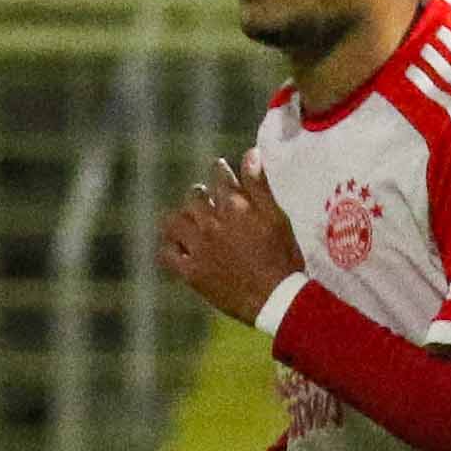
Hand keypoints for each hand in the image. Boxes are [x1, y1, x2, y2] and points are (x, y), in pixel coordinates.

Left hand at [158, 156, 306, 325]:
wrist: (275, 296)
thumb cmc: (283, 256)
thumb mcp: (277, 217)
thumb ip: (260, 185)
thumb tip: (250, 154)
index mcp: (235, 207)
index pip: (219, 177)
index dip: (219, 170)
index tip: (219, 169)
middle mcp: (212, 224)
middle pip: (193, 197)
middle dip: (198, 194)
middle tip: (203, 198)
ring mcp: (198, 248)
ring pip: (175, 222)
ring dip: (180, 217)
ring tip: (188, 220)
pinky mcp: (191, 272)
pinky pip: (167, 254)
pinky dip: (169, 247)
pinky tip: (176, 246)